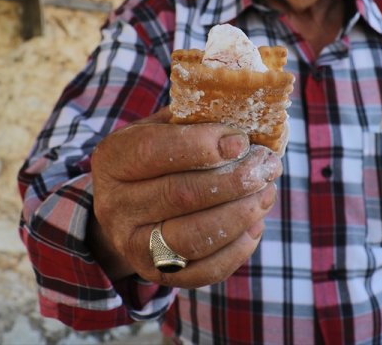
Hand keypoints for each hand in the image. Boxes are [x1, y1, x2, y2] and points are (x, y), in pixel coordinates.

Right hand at [89, 107, 281, 288]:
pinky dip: (238, 248)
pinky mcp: (157, 274)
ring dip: (240, 214)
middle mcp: (115, 206)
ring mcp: (133, 245)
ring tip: (266, 193)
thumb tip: (244, 108)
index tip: (241, 140)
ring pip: (194, 236)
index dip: (201, 146)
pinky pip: (205, 269)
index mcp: (114, 159)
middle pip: (180, 195)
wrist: (128, 210)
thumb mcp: (162, 129)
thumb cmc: (157, 159)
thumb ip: (194, 118)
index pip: (153, 151)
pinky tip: (255, 224)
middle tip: (267, 167)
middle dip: (233, 180)